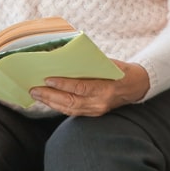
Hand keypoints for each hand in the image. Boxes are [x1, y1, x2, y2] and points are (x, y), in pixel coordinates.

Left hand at [29, 60, 149, 116]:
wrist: (135, 86)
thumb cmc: (118, 70)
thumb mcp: (106, 63)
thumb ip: (87, 64)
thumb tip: (61, 56)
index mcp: (106, 88)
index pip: (81, 87)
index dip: (63, 84)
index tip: (47, 79)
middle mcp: (101, 102)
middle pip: (71, 101)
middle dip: (50, 95)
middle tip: (34, 89)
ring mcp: (97, 110)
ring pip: (70, 109)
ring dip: (51, 102)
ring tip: (36, 94)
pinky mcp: (93, 114)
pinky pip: (73, 111)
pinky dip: (58, 105)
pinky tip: (47, 100)